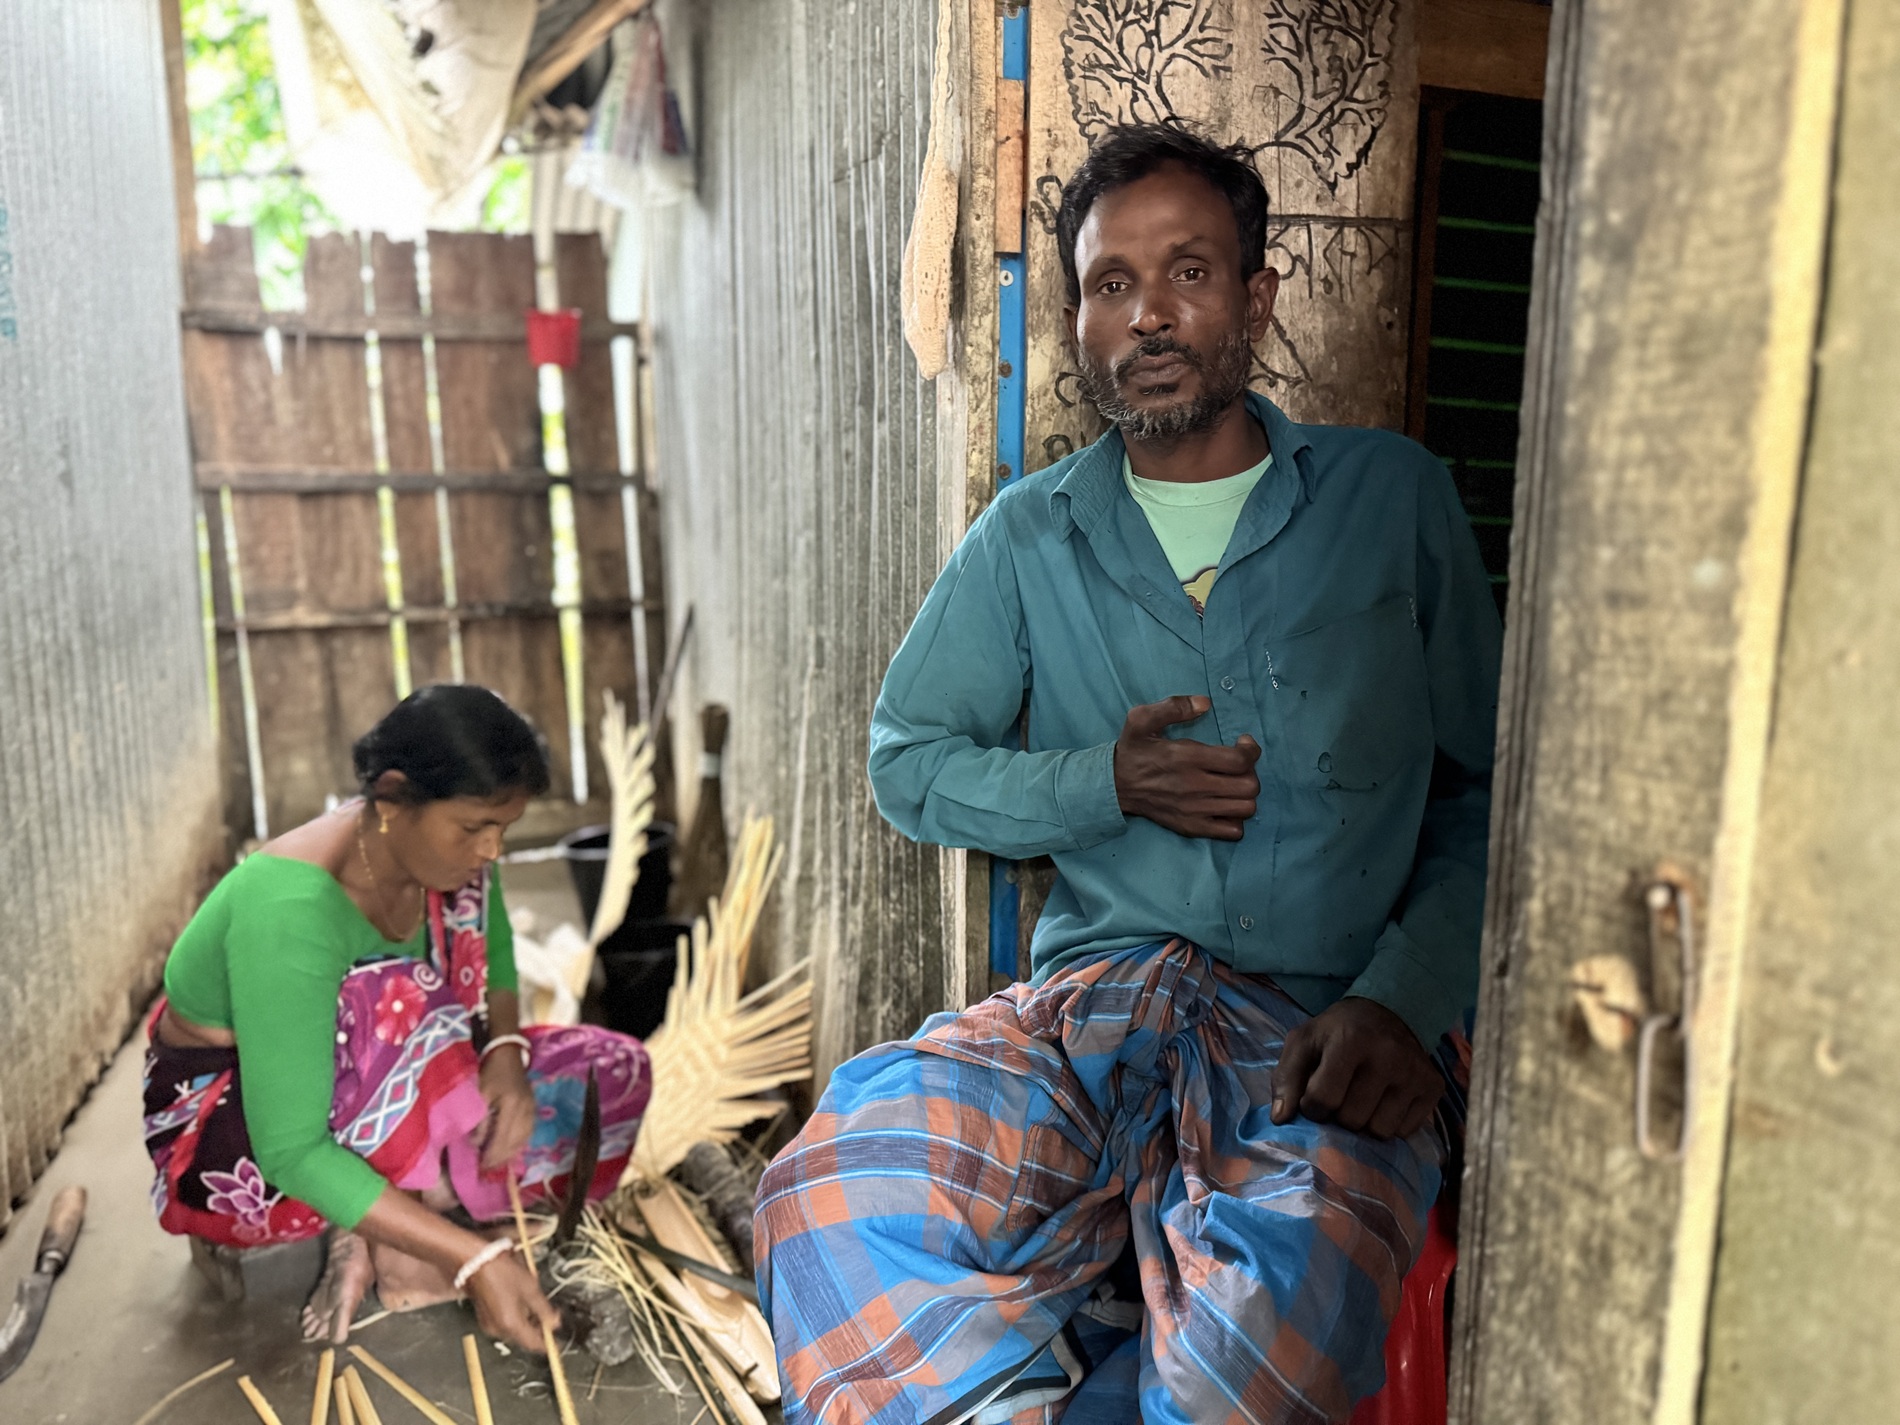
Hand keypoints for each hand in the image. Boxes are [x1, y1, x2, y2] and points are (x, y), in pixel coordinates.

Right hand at [465, 1246, 561, 1353]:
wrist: (477, 1262)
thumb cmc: (502, 1272)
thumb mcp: (530, 1288)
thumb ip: (544, 1309)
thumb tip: (555, 1322)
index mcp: (510, 1324)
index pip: (533, 1344)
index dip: (547, 1344)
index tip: (558, 1342)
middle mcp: (498, 1329)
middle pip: (523, 1339)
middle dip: (538, 1331)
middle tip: (550, 1319)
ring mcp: (489, 1324)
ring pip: (514, 1331)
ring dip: (527, 1324)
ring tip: (537, 1308)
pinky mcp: (484, 1317)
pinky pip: (504, 1324)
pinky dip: (516, 1319)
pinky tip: (521, 1304)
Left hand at [478, 1049, 536, 1173]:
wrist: (508, 1054)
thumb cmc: (490, 1072)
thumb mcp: (479, 1094)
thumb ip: (479, 1119)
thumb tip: (476, 1144)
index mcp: (511, 1104)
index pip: (502, 1138)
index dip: (492, 1155)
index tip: (480, 1167)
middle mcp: (525, 1110)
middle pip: (514, 1143)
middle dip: (500, 1159)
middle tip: (486, 1171)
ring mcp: (532, 1110)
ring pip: (523, 1140)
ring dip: (510, 1155)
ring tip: (496, 1164)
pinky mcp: (533, 1110)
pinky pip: (527, 1134)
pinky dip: (517, 1145)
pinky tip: (508, 1151)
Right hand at [1113, 695, 1260, 839]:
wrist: (1114, 787)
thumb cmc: (1133, 751)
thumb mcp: (1141, 719)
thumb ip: (1173, 707)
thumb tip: (1205, 703)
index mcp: (1186, 758)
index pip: (1240, 760)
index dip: (1251, 750)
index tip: (1243, 743)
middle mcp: (1194, 787)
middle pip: (1249, 786)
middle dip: (1251, 771)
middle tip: (1238, 764)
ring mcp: (1195, 811)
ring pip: (1246, 809)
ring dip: (1245, 794)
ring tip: (1233, 784)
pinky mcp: (1192, 828)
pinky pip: (1232, 831)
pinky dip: (1236, 819)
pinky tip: (1225, 805)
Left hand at [1269, 997, 1442, 1139]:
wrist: (1387, 1012)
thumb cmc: (1337, 1032)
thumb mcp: (1303, 1042)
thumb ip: (1285, 1078)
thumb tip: (1280, 1119)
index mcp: (1351, 1039)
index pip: (1322, 1100)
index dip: (1311, 1106)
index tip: (1314, 1095)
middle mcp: (1388, 1055)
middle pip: (1352, 1119)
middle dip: (1338, 1115)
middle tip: (1341, 1095)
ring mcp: (1415, 1072)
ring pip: (1380, 1131)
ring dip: (1364, 1123)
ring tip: (1361, 1099)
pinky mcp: (1434, 1087)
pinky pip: (1405, 1131)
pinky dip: (1389, 1123)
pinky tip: (1384, 1100)